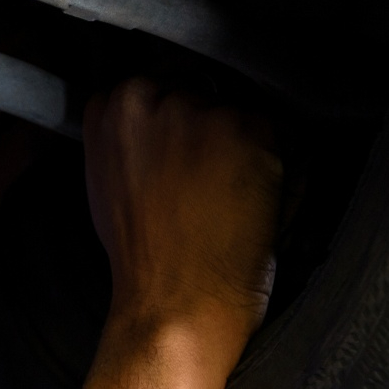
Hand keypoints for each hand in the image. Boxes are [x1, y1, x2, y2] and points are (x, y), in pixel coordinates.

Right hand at [75, 78, 281, 388]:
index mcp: (112, 107)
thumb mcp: (108, 184)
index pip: (159, 82)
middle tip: (206, 187)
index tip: (184, 152)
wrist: (173, 306)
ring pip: (242, 113)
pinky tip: (251, 208)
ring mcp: (204, 112)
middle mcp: (154, 97)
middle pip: (204, 90)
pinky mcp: (252, 131)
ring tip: (227, 205)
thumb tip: (158, 120)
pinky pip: (281, 137)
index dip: (180, 124)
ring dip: (245, 152)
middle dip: (213, 133)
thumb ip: (129, 138)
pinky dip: (278, 171)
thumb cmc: (143, 260)